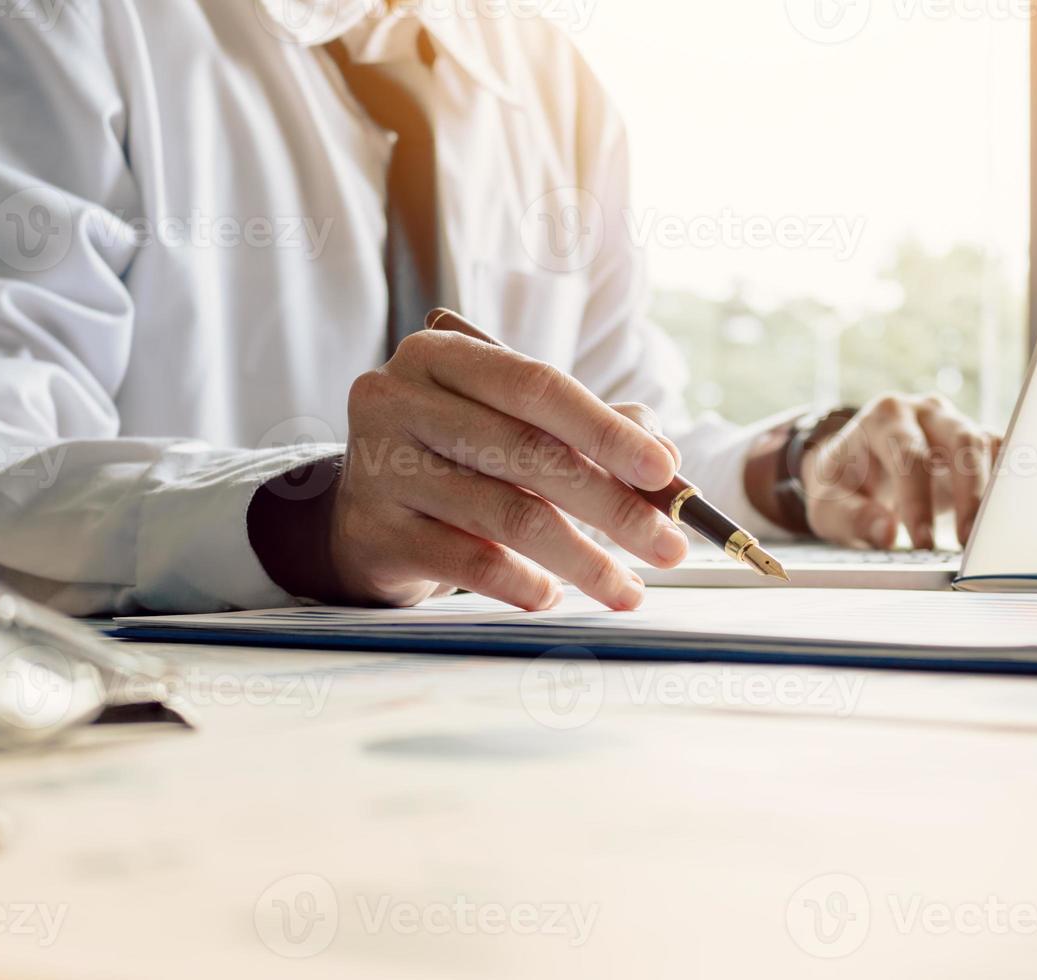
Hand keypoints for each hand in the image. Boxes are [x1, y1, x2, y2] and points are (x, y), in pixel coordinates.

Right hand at [248, 331, 688, 609]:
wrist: (365, 515)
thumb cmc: (456, 458)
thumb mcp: (512, 426)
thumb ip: (589, 432)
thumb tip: (666, 460)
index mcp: (441, 355)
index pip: (537, 386)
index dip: (607, 431)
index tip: (666, 472)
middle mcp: (398, 399)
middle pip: (528, 452)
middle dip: (613, 505)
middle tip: (670, 547)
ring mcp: (378, 465)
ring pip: (505, 513)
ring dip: (582, 559)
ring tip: (626, 589)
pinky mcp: (374, 531)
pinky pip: (468, 562)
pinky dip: (523, 583)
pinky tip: (553, 596)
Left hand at [799, 394, 998, 549]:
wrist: (854, 465)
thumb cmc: (843, 484)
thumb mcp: (829, 503)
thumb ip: (853, 518)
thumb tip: (887, 534)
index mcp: (884, 418)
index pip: (909, 455)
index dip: (918, 500)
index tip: (923, 543)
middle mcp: (924, 412)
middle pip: (960, 441)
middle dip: (969, 493)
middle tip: (968, 542)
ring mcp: (954, 423)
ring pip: (986, 446)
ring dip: (991, 492)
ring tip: (990, 537)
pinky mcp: (975, 442)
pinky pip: (1001, 453)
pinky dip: (1008, 481)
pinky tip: (1008, 515)